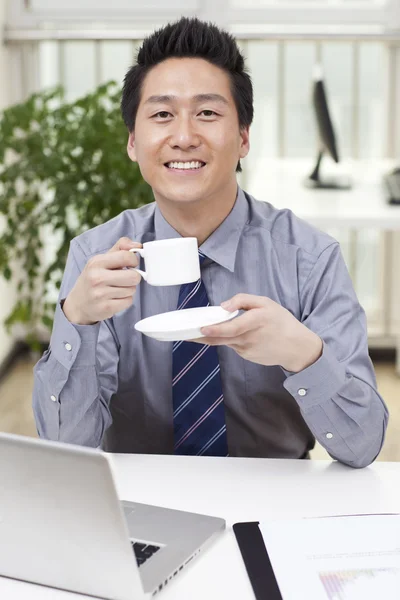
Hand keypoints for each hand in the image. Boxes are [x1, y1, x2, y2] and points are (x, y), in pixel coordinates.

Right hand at [62, 237, 141, 324]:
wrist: (77, 304)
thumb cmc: (93, 279)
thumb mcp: (101, 260)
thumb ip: (120, 249)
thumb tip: (138, 245)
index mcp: (96, 262)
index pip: (126, 257)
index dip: (134, 261)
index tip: (130, 265)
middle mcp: (97, 278)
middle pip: (134, 276)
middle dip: (133, 278)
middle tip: (124, 279)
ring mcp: (100, 294)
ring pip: (132, 289)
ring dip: (128, 290)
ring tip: (116, 289)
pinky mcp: (106, 308)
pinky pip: (129, 301)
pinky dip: (125, 301)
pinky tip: (114, 299)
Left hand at [193, 293, 322, 372]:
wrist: (296, 347)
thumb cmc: (282, 322)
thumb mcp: (266, 303)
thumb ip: (243, 300)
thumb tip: (224, 306)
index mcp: (255, 322)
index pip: (231, 328)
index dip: (215, 330)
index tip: (202, 329)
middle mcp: (248, 338)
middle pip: (220, 339)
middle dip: (200, 337)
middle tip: (184, 334)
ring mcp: (246, 350)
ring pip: (224, 342)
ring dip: (212, 337)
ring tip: (198, 331)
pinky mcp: (246, 356)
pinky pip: (233, 346)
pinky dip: (228, 340)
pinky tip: (234, 335)